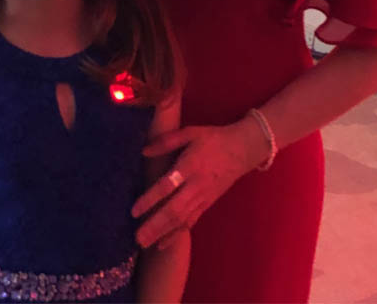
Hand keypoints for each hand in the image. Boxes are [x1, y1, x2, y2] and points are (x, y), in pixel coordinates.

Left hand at [132, 116, 268, 247]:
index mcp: (190, 166)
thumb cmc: (213, 139)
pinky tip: (163, 244)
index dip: (151, 199)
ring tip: (144, 245)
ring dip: (163, 234)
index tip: (134, 211)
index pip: (168, 185)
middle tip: (137, 239)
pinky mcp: (207, 204)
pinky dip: (176, 234)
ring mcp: (203, 198)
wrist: (242, 150)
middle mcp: (196, 186)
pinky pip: (190, 222)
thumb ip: (167, 141)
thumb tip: (143, 151)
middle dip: (155, 225)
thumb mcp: (190, 132)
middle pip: (174, 210)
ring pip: (182, 220)